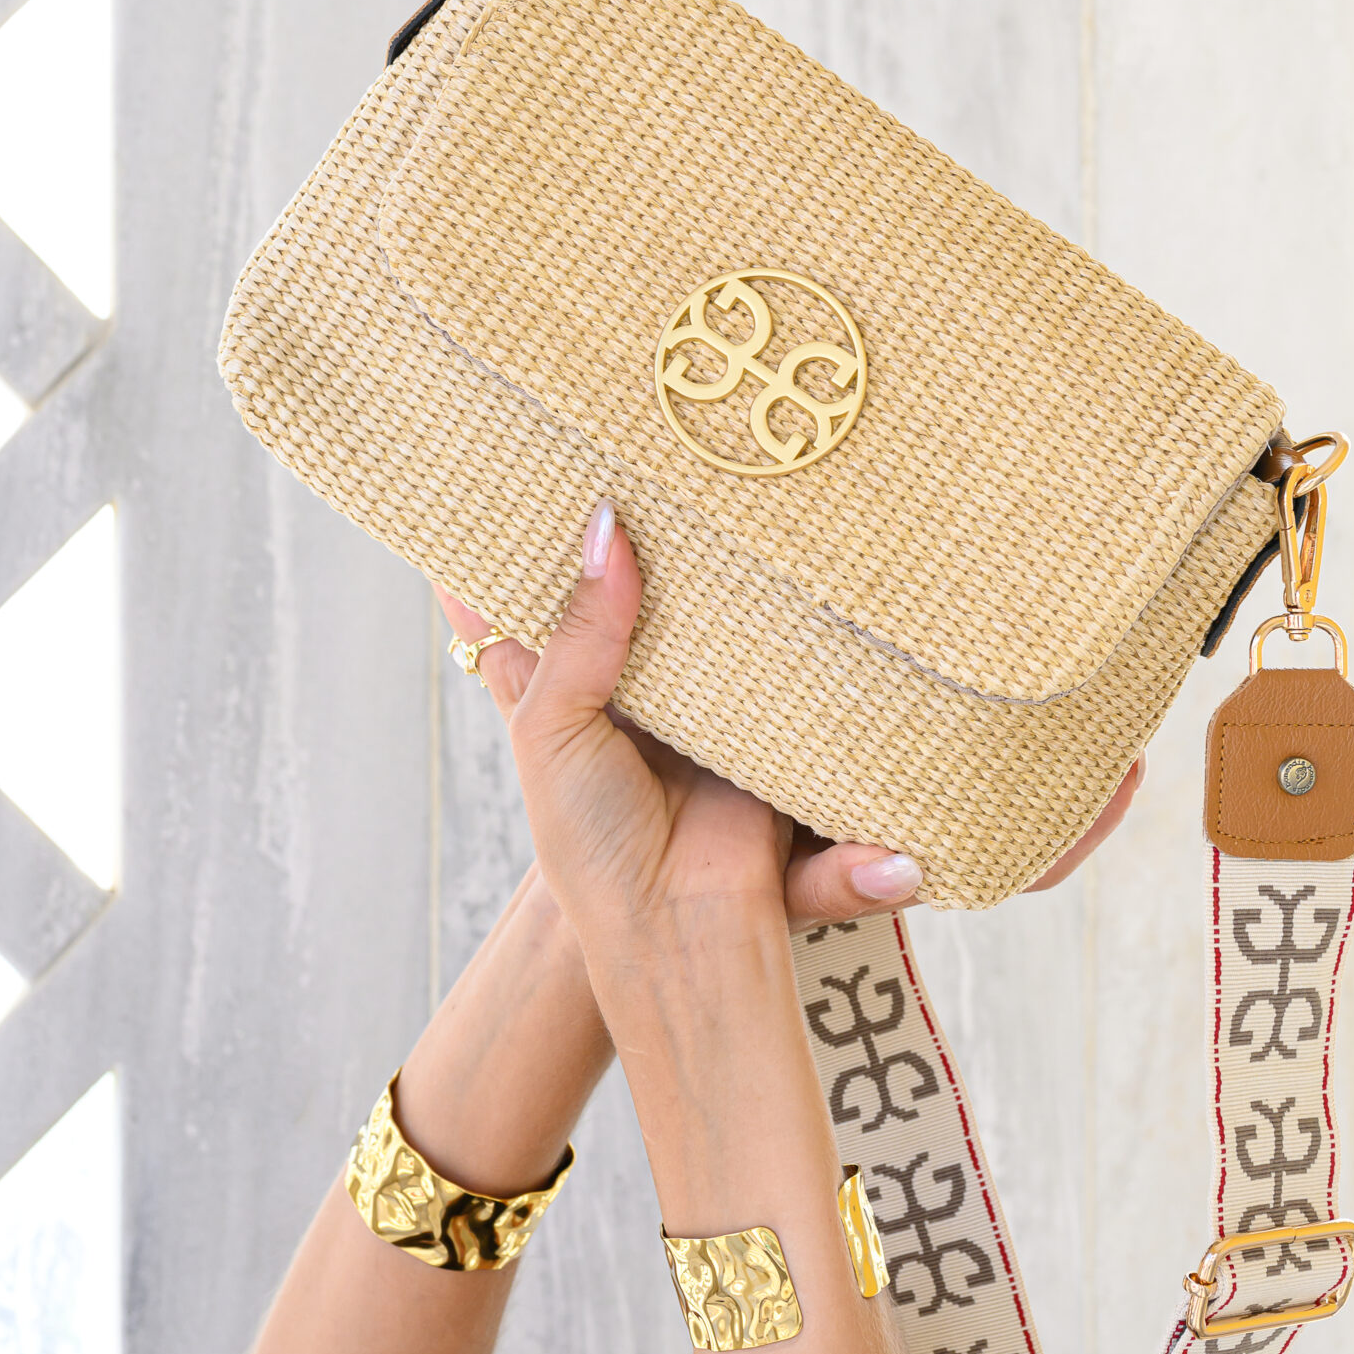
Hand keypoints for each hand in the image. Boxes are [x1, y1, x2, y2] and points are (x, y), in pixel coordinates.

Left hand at [435, 499, 1142, 940]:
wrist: (683, 932)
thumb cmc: (593, 841)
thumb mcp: (554, 728)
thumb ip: (581, 629)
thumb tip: (605, 521)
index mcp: (582, 680)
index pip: (562, 583)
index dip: (558, 518)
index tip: (553, 433)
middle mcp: (653, 676)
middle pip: (655, 577)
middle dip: (658, 512)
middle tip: (662, 421)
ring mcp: (720, 693)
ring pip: (727, 605)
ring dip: (734, 554)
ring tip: (737, 459)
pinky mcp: (782, 710)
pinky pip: (791, 649)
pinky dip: (795, 609)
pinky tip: (800, 538)